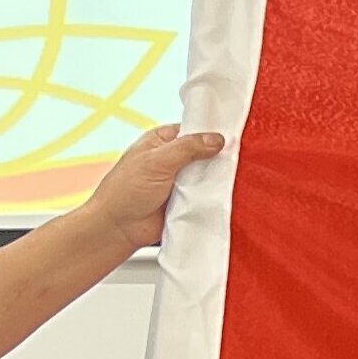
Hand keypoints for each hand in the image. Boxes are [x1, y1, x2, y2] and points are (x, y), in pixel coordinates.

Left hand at [83, 122, 227, 252]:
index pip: (193, 130)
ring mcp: (181, 181)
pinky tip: (227, 196)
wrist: (118, 228)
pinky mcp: (187, 201)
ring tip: (236, 178)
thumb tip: (217, 139)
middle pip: (205, 153)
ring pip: (208, 176)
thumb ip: (188, 148)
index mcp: (162, 141)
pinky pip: (207, 196)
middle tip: (239, 160)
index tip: (233, 136)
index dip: (211, 132)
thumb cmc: (126, 189)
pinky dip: (214, 197)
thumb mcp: (157, 160)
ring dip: (217, 179)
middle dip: (218, 158)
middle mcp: (173, 159)